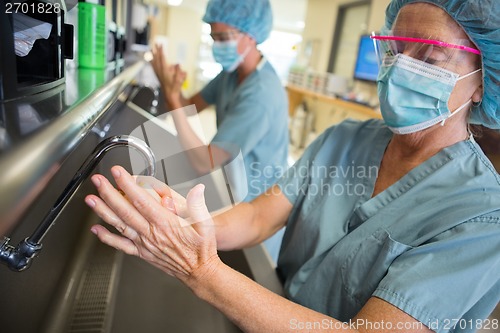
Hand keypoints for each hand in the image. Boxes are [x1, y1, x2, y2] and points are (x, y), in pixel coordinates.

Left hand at [85, 166, 220, 283]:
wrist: (199, 272)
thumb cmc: (201, 249)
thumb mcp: (205, 224)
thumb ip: (198, 205)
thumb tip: (198, 189)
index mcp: (165, 224)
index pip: (142, 201)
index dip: (128, 185)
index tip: (118, 173)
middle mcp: (151, 234)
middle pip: (125, 211)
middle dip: (109, 193)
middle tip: (98, 180)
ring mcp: (144, 244)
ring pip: (119, 225)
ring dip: (103, 211)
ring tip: (91, 199)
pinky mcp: (142, 252)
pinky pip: (121, 245)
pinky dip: (106, 237)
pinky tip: (96, 230)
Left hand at [151, 44, 186, 105]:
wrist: (170, 95)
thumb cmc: (176, 88)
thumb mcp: (180, 80)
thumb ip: (179, 72)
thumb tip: (178, 63)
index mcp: (165, 71)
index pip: (163, 59)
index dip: (162, 51)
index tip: (161, 44)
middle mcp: (160, 71)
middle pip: (157, 59)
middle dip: (156, 50)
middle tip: (155, 43)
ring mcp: (158, 73)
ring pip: (154, 62)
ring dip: (152, 55)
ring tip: (151, 48)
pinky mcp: (158, 75)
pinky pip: (153, 66)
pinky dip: (151, 61)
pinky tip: (150, 59)